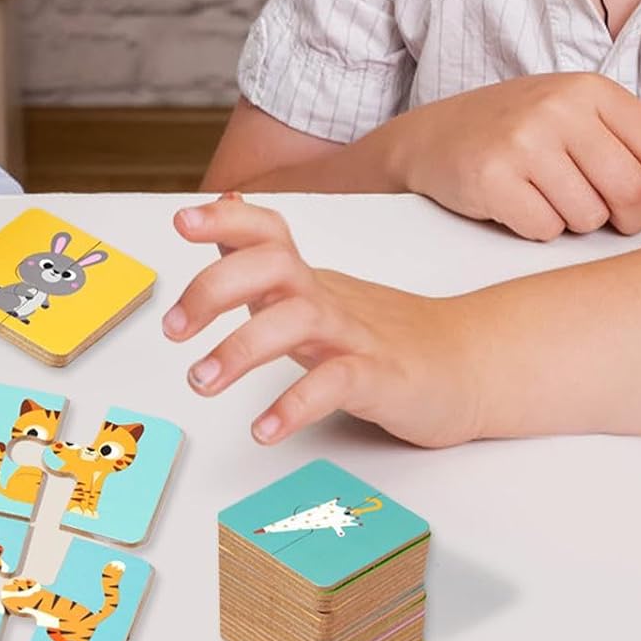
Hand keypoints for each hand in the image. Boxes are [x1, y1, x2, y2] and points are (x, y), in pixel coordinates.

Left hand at [164, 195, 482, 447]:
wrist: (468, 366)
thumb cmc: (381, 334)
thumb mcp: (312, 293)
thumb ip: (263, 263)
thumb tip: (221, 212)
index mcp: (306, 279)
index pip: (267, 231)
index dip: (226, 220)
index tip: (182, 221)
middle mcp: (326, 298)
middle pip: (270, 266)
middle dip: (213, 289)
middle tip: (173, 329)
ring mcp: (355, 336)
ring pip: (295, 322)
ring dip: (240, 349)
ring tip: (201, 381)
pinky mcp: (380, 379)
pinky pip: (335, 385)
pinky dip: (294, 405)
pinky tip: (264, 428)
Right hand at [372, 73, 640, 239]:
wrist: (430, 138)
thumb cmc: (513, 128)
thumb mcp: (581, 115)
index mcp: (589, 90)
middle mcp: (557, 109)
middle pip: (629, 191)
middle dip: (619, 215)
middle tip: (595, 207)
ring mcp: (522, 141)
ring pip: (587, 216)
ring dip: (571, 220)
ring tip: (542, 194)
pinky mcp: (492, 176)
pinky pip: (544, 228)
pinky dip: (535, 227)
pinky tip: (516, 203)